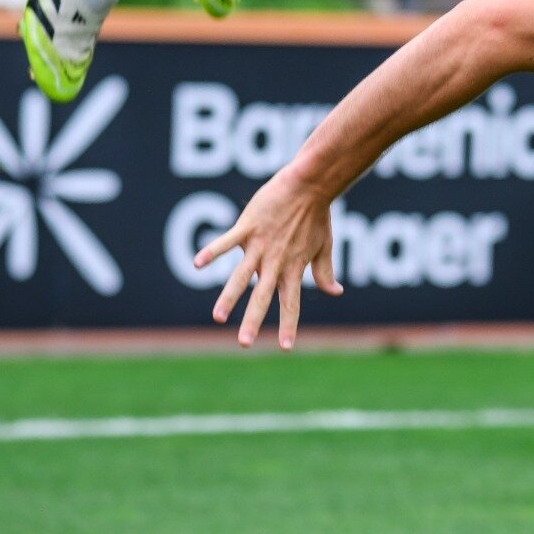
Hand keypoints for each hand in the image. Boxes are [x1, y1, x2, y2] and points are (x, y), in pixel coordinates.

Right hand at [195, 168, 343, 349]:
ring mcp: (260, 245)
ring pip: (240, 276)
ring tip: (218, 317)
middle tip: (244, 344)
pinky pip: (226, 242)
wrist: (308, 185)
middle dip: (253, 321)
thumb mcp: (324, 247)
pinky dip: (212, 252)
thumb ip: (324, 272)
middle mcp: (275, 261)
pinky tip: (197, 263)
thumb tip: (336, 292)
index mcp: (293, 268)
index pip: (291, 303)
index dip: (289, 325)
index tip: (285, 347)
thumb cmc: (317, 216)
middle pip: (262, 297)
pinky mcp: (247, 227)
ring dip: (229, 298)